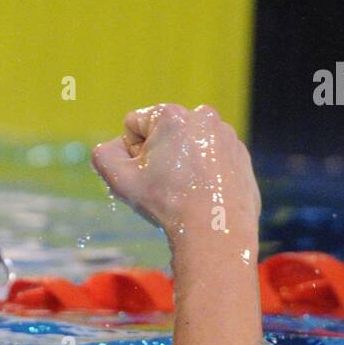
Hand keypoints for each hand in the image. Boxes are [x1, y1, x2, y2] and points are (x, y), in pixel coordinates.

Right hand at [90, 103, 260, 240]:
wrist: (216, 229)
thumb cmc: (167, 202)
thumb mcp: (120, 180)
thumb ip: (103, 155)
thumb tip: (114, 147)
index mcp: (171, 115)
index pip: (133, 125)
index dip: (131, 153)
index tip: (146, 174)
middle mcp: (202, 116)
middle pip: (163, 133)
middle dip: (158, 154)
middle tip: (165, 184)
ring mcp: (225, 135)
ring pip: (188, 145)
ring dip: (181, 162)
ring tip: (186, 190)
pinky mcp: (240, 154)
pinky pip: (210, 157)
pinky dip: (204, 172)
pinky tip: (203, 193)